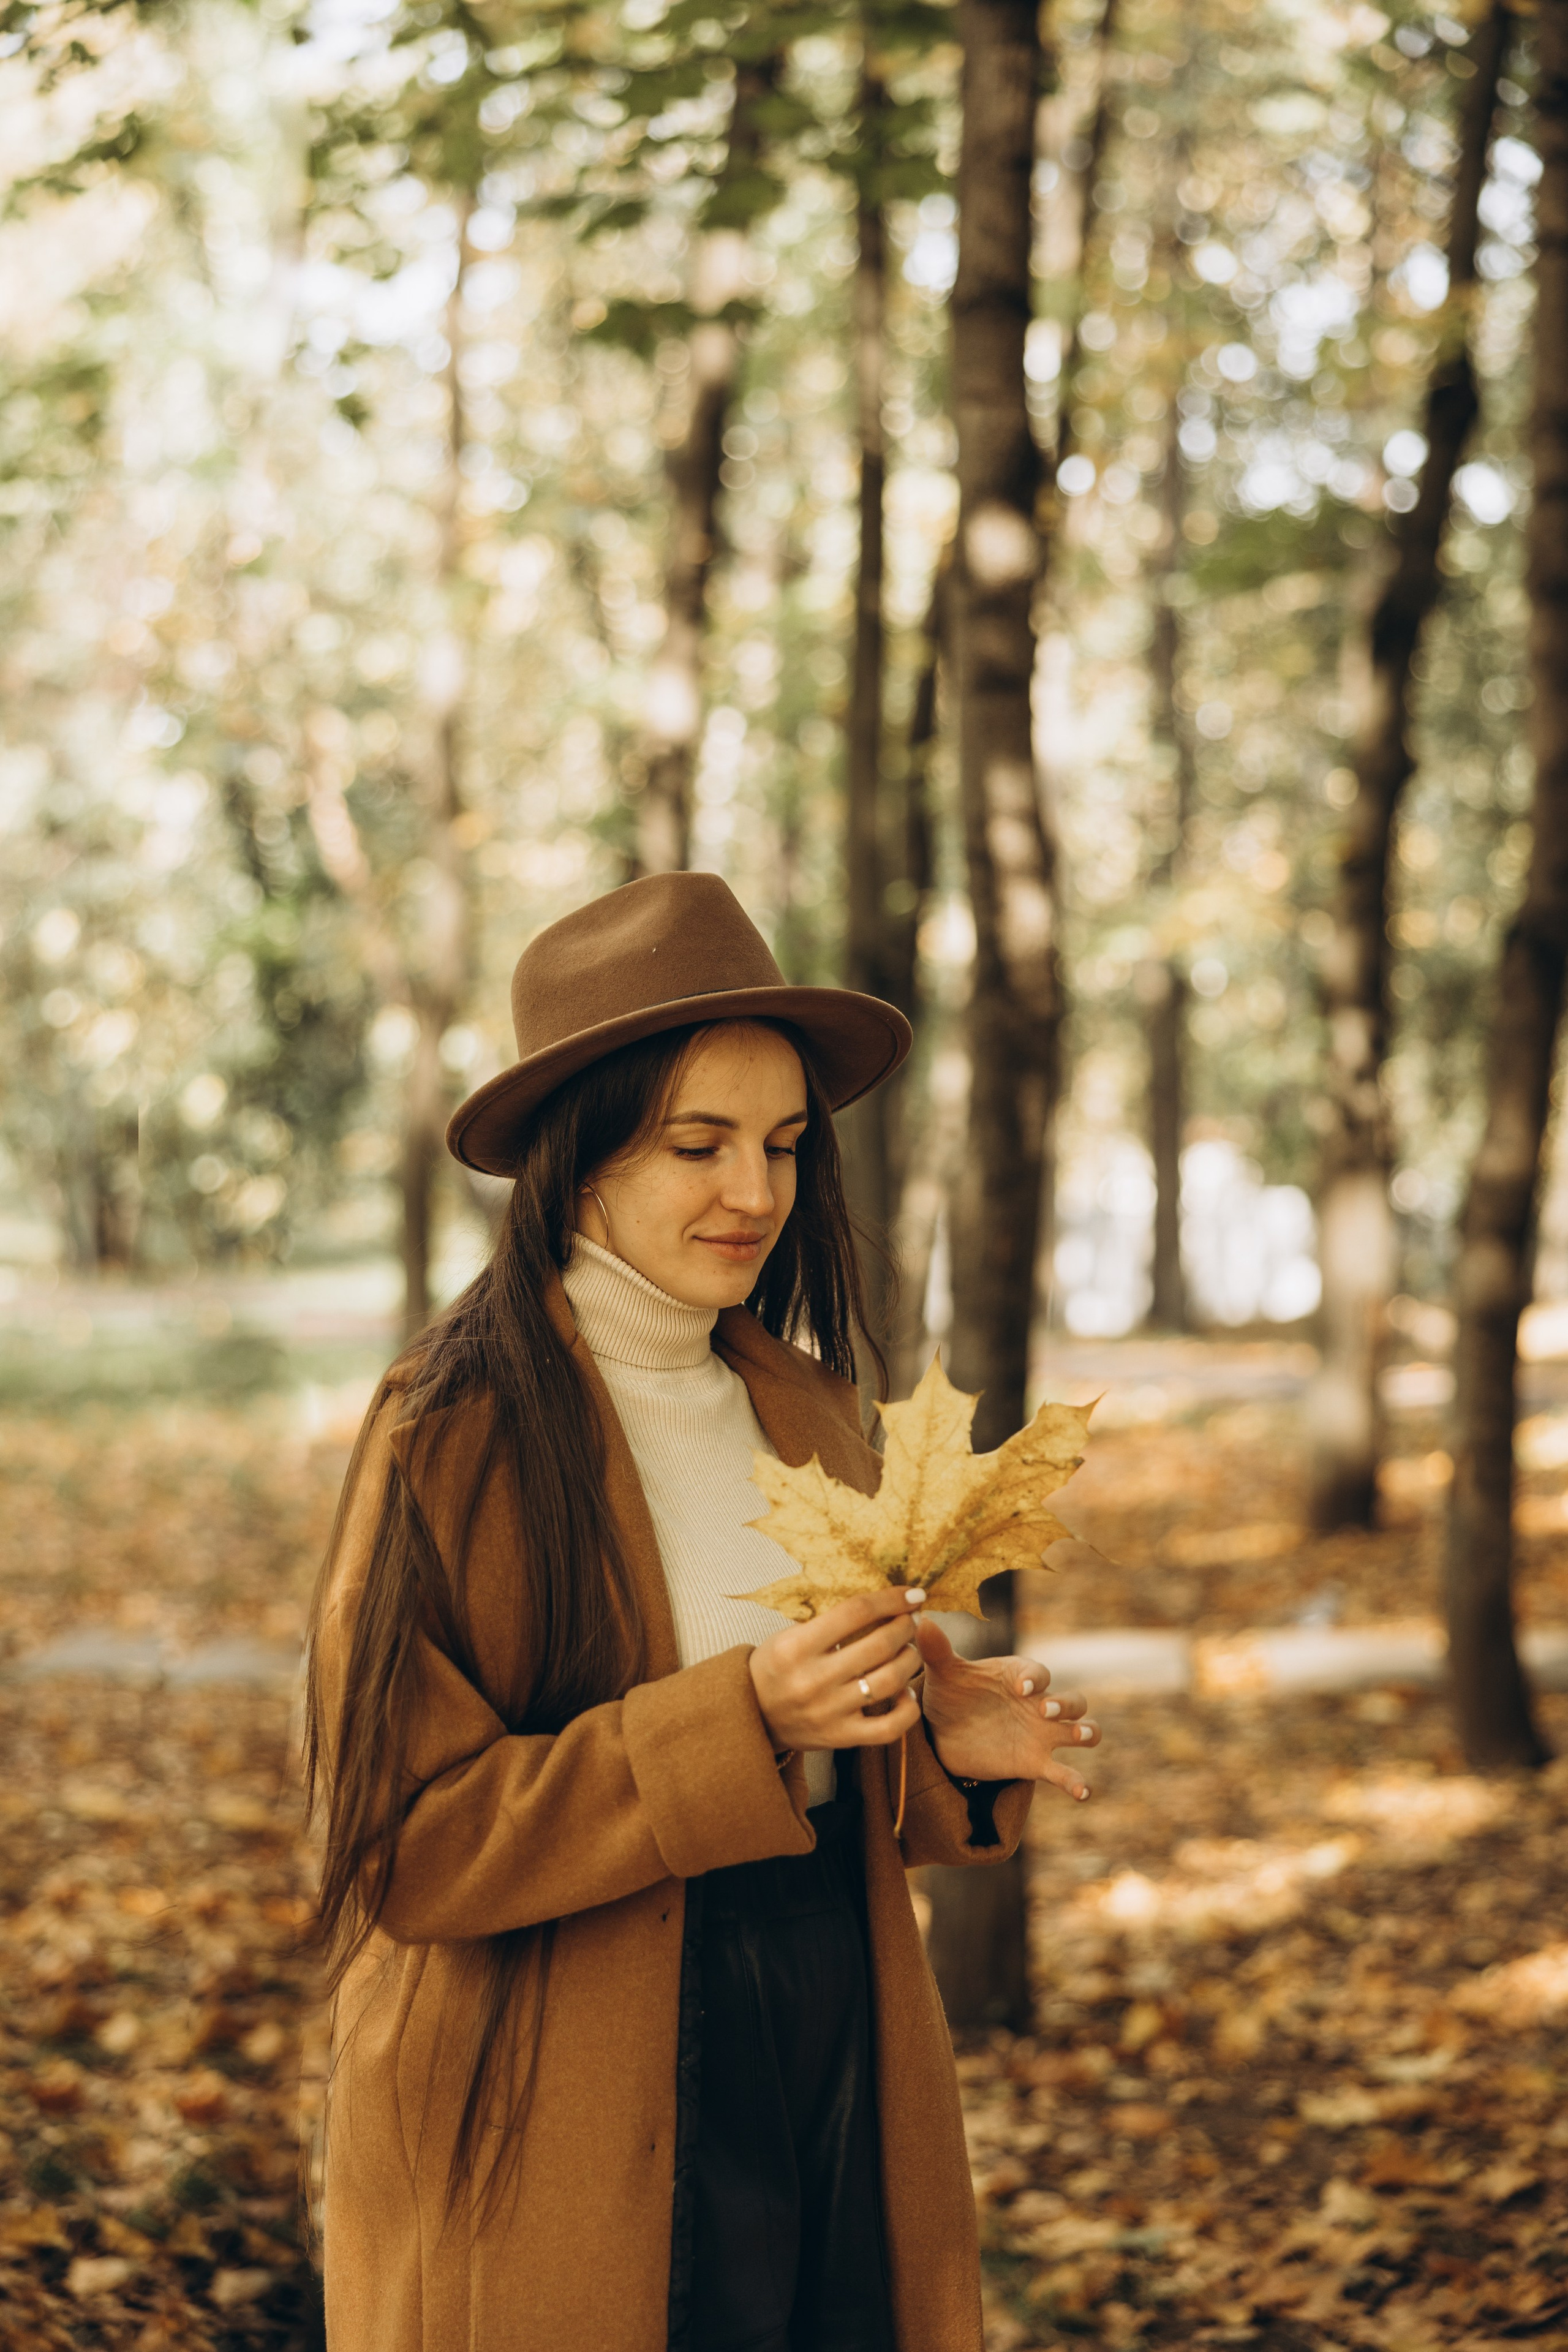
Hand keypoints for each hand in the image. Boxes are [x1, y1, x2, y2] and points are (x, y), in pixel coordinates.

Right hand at [749, 1588, 925, 1753]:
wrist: (751, 1715)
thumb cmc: (775, 1666)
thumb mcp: (789, 1636)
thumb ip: (830, 1621)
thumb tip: (883, 1602)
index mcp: (796, 1647)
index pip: (855, 1612)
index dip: (891, 1599)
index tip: (912, 1594)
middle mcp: (812, 1680)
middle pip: (879, 1644)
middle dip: (906, 1626)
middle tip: (912, 1620)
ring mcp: (828, 1712)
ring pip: (890, 1681)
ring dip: (910, 1659)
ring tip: (910, 1650)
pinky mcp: (840, 1737)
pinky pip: (890, 1727)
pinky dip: (907, 1708)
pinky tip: (906, 1692)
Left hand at [917, 1618, 1098, 1800]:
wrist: (943, 1735)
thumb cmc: (951, 1695)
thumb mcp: (942, 1674)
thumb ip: (936, 1650)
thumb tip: (924, 1621)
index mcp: (1018, 1676)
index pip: (1037, 1672)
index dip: (1034, 1678)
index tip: (1022, 1687)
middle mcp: (1037, 1704)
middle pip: (1072, 1700)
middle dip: (1066, 1703)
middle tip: (1046, 1710)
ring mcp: (1041, 1735)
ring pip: (1080, 1730)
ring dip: (1086, 1731)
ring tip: (1082, 1736)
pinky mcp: (1036, 1763)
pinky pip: (1063, 1773)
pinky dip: (1077, 1783)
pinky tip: (1084, 1793)